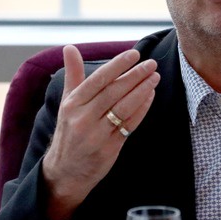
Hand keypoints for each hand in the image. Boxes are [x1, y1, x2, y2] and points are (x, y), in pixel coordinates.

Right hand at [42, 45, 159, 219]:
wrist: (65, 172)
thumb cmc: (69, 130)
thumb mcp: (67, 102)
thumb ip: (73, 74)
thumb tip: (69, 47)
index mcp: (72, 104)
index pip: (98, 80)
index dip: (117, 66)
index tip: (134, 54)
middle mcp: (82, 118)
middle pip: (114, 92)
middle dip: (135, 76)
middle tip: (151, 64)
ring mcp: (96, 135)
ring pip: (124, 108)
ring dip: (142, 90)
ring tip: (155, 77)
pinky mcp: (109, 148)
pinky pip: (129, 125)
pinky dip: (142, 109)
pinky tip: (151, 96)